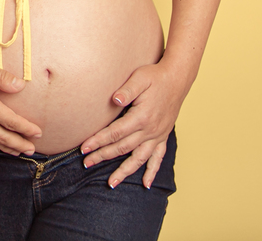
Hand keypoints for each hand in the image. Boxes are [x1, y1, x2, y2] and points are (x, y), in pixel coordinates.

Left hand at [79, 61, 190, 188]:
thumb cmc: (156, 77)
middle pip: (122, 148)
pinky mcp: (163, 136)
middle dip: (103, 156)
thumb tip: (114, 100)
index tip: (84, 148)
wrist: (178, 79)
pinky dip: (151, 172)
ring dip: (124, 171)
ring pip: (138, 158)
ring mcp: (158, 135)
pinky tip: (145, 184)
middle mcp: (150, 130)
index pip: (115, 133)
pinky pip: (158, 158)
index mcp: (142, 117)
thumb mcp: (140, 78)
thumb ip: (127, 90)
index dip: (98, 141)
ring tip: (111, 183)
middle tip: (86, 163)